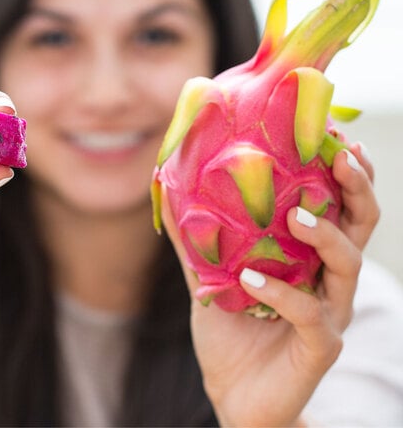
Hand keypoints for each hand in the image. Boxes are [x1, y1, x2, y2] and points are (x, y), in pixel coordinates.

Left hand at [163, 144, 377, 426]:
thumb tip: (167, 189)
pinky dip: (281, 293)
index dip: (345, 173)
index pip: (338, 206)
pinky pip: (310, 314)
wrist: (233, 392)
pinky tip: (250, 279)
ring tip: (295, 214)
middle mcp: (328, 278)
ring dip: (325, 234)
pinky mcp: (320, 346)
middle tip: (343, 157)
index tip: (337, 136)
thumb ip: (195, 236)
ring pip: (348, 264)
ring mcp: (330, 312)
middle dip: (357, 189)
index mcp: (309, 256)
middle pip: (360, 226)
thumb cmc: (229, 328)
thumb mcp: (209, 274)